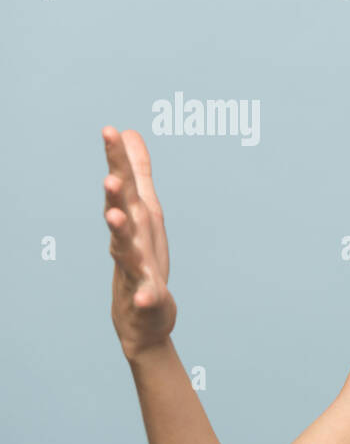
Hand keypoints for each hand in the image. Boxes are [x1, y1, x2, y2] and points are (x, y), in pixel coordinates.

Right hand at [102, 126, 175, 357]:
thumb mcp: (144, 210)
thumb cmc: (142, 256)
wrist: (141, 314)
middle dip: (114, 195)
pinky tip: (144, 296)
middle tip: (110, 175)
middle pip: (120, 213)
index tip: (110, 129)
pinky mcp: (147, 295)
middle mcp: (128, 240)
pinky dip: (144, 295)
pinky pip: (146, 295)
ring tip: (115, 218)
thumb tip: (129, 132)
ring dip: (120, 234)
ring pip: (124, 250)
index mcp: (132, 219)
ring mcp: (135, 268)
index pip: (122, 185)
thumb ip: (137, 172)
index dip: (116, 158)